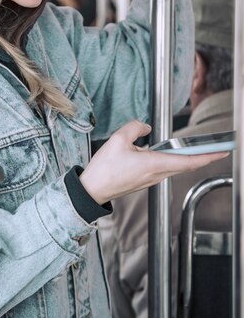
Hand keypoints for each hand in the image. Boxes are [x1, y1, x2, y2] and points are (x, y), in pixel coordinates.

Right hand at [79, 120, 228, 204]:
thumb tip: (147, 128)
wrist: (93, 189)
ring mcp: (151, 179)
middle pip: (185, 165)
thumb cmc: (104, 168)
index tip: (222, 152)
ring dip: (187, 159)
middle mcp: (156, 174)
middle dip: (203, 157)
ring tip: (198, 150)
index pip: (188, 161)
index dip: (207, 156)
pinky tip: (170, 154)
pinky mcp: (145, 181)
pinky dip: (173, 161)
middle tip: (218, 149)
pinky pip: (164, 169)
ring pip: (175, 167)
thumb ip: (136, 128)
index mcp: (154, 164)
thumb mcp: (118, 139)